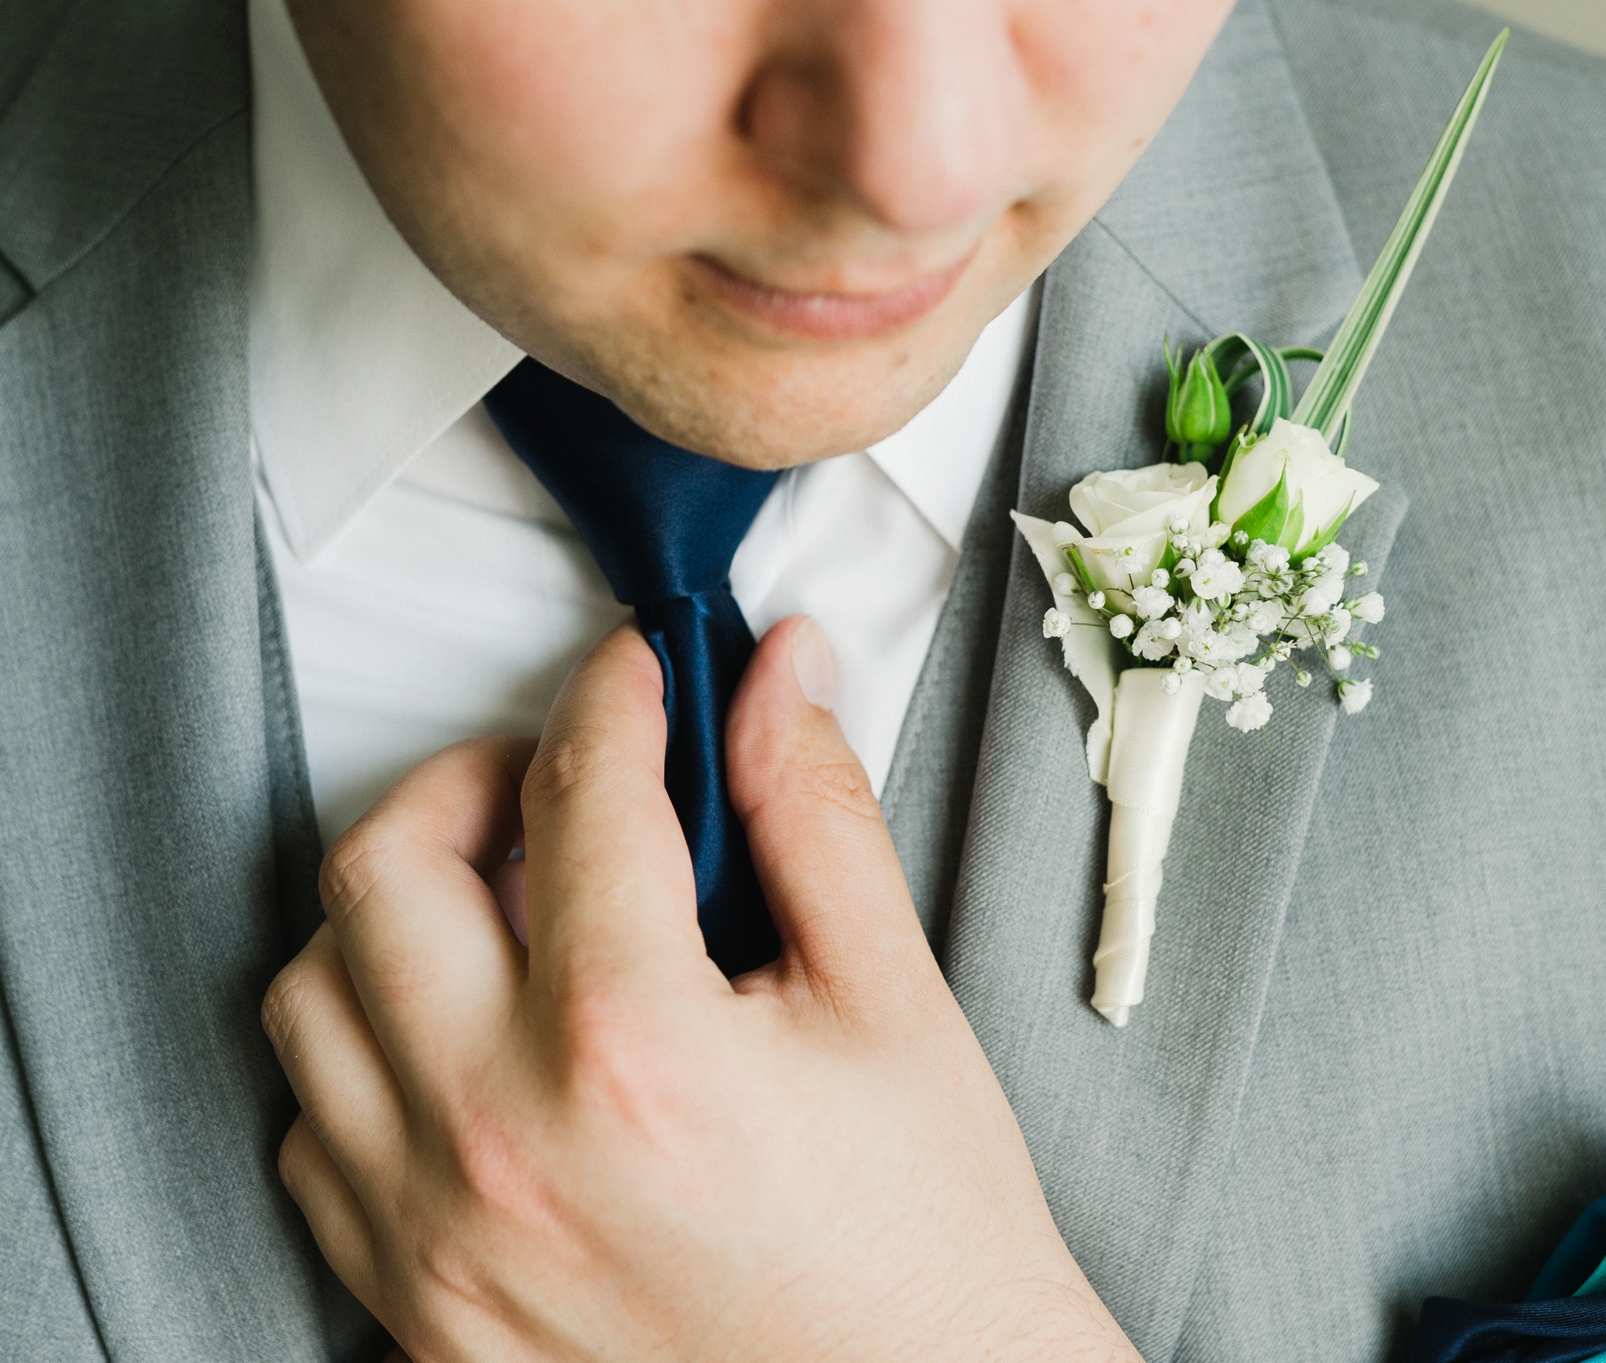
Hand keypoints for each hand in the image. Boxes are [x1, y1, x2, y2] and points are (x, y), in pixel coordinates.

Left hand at [262, 620, 1138, 1362]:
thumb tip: (778, 681)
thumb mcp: (893, 1002)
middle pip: (386, 870)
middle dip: (472, 776)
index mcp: (633, 1048)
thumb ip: (817, 817)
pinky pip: (316, 1139)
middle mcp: (500, 1142)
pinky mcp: (416, 1311)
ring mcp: (436, 1238)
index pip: (579, 795)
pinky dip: (371, 1058)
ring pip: (313, 1000)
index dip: (618, 695)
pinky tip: (470, 1046)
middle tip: (551, 771)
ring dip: (398, 916)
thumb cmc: (923, 1243)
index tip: (640, 671)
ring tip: (505, 908)